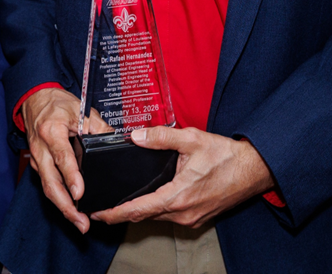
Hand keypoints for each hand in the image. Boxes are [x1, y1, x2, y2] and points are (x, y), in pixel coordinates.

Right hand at [20, 89, 107, 235]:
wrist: (34, 99)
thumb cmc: (57, 104)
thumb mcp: (80, 109)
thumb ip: (99, 127)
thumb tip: (117, 143)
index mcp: (51, 131)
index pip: (62, 157)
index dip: (71, 177)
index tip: (79, 194)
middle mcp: (41, 148)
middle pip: (50, 182)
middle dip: (65, 206)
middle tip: (81, 222)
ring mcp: (37, 157)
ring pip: (47, 187)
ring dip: (62, 207)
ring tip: (79, 223)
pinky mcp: (38, 164)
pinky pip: (48, 184)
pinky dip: (59, 199)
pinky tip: (72, 210)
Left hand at [95, 126, 274, 230]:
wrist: (255, 170)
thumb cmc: (226, 156)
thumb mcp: (191, 139)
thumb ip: (160, 137)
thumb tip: (135, 136)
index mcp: (179, 196)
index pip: (139, 209)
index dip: (116, 213)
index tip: (98, 215)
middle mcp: (185, 212)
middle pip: (145, 216)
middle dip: (122, 213)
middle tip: (101, 206)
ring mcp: (193, 217)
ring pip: (158, 217)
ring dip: (139, 212)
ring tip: (118, 203)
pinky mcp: (199, 216)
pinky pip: (170, 216)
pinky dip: (155, 210)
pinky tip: (144, 201)